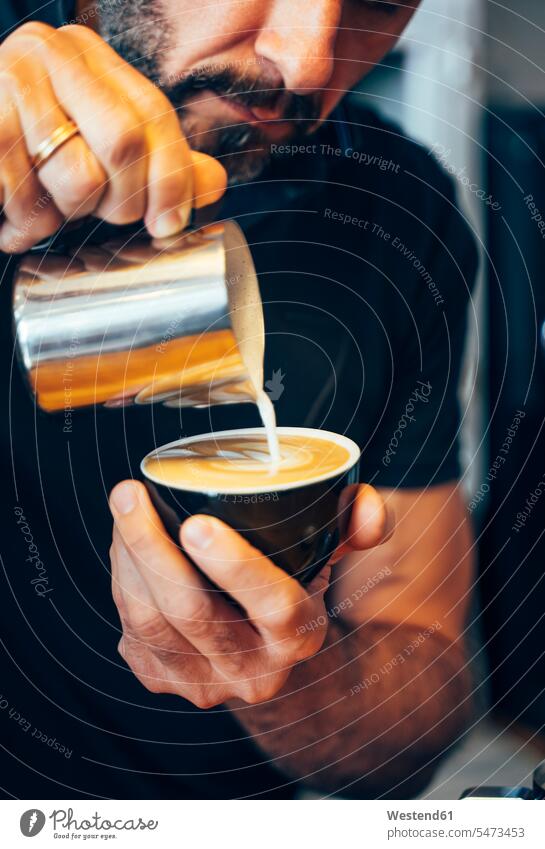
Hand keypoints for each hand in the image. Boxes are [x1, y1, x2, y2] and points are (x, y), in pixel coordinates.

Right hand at [0, 22, 226, 252]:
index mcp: (92, 58)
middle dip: (121, 200)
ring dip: (66, 215)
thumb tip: (214, 184)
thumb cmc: (34, 152)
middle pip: (125, 142)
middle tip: (97, 215)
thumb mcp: (98, 151)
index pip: (155, 115)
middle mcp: (53, 54)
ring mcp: (13, 79)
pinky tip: (14, 218)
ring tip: (46, 209)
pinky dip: (25, 222)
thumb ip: (158, 164)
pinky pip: (28, 193)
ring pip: (78, 176)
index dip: (172, 178)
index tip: (170, 224)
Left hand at [108, 481, 393, 707]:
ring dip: (128, 557)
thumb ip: (359, 521)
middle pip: (193, 612)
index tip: (196, 523)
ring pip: (150, 620)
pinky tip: (124, 540)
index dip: (236, 567)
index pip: (274, 606)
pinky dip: (122, 577)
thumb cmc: (292, 582)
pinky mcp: (161, 679)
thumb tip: (365, 505)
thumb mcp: (331, 550)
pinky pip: (130, 627)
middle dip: (152, 548)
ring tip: (124, 503)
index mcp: (300, 637)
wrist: (259, 649)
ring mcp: (201, 682)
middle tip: (131, 493)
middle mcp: (252, 672)